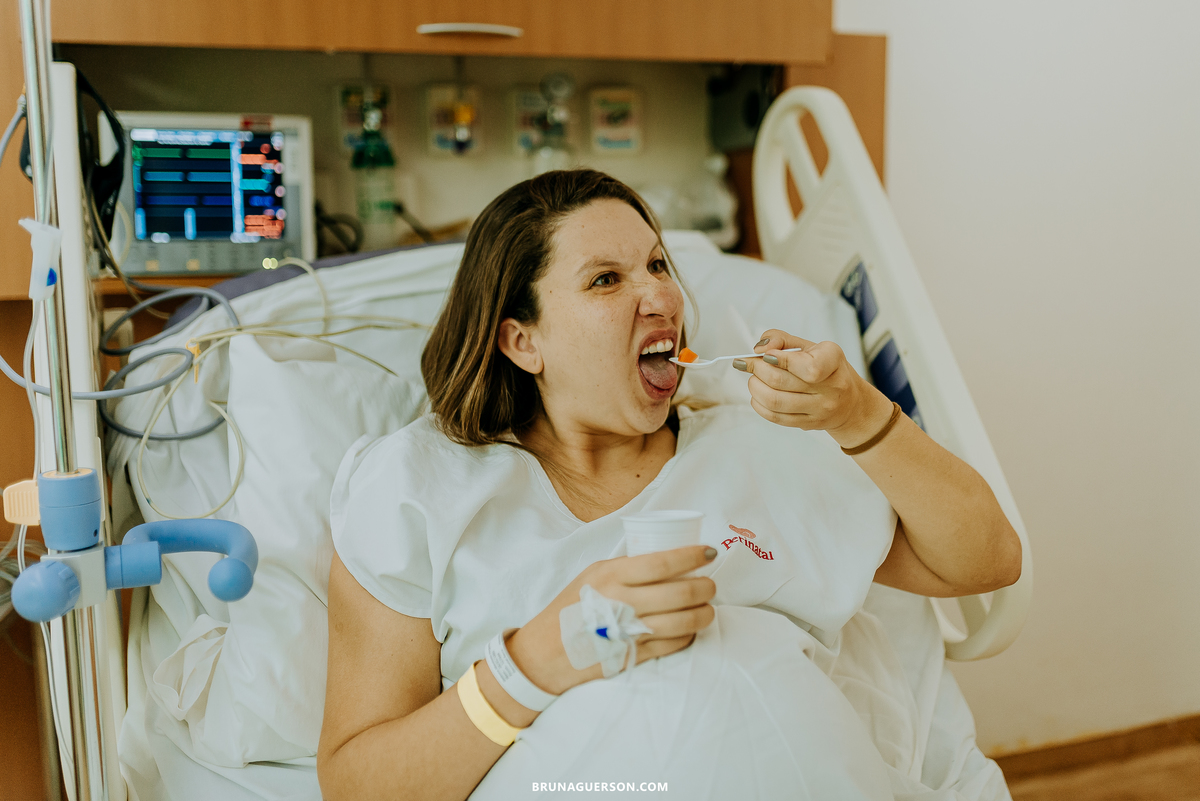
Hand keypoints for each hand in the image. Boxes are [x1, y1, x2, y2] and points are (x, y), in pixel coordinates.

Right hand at [506, 546, 716, 695]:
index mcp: (610, 576)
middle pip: (680, 592)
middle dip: (705, 587)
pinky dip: (689, 635)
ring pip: (683, 621)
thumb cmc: (570, 608)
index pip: (662, 562)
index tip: (710, 552)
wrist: (544, 653)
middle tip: (711, 585)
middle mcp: (621, 602)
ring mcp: (628, 631)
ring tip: (707, 608)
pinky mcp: (633, 655)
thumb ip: (626, 568)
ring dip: (704, 614)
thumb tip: (667, 559)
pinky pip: (673, 644)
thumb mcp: (592, 576)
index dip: (693, 556)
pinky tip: (691, 629)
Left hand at [739, 329, 894, 449]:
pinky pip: (775, 417)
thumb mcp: (810, 346)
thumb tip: (760, 349)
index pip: (807, 365)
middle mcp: (831, 386)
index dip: (780, 359)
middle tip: (749, 364)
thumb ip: (781, 339)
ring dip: (755, 387)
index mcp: (833, 360)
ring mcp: (821, 408)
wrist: (849, 402)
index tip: (765, 355)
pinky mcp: (809, 423)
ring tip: (753, 379)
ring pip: (775, 401)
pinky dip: (759, 404)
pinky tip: (758, 395)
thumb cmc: (825, 368)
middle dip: (757, 370)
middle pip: (780, 381)